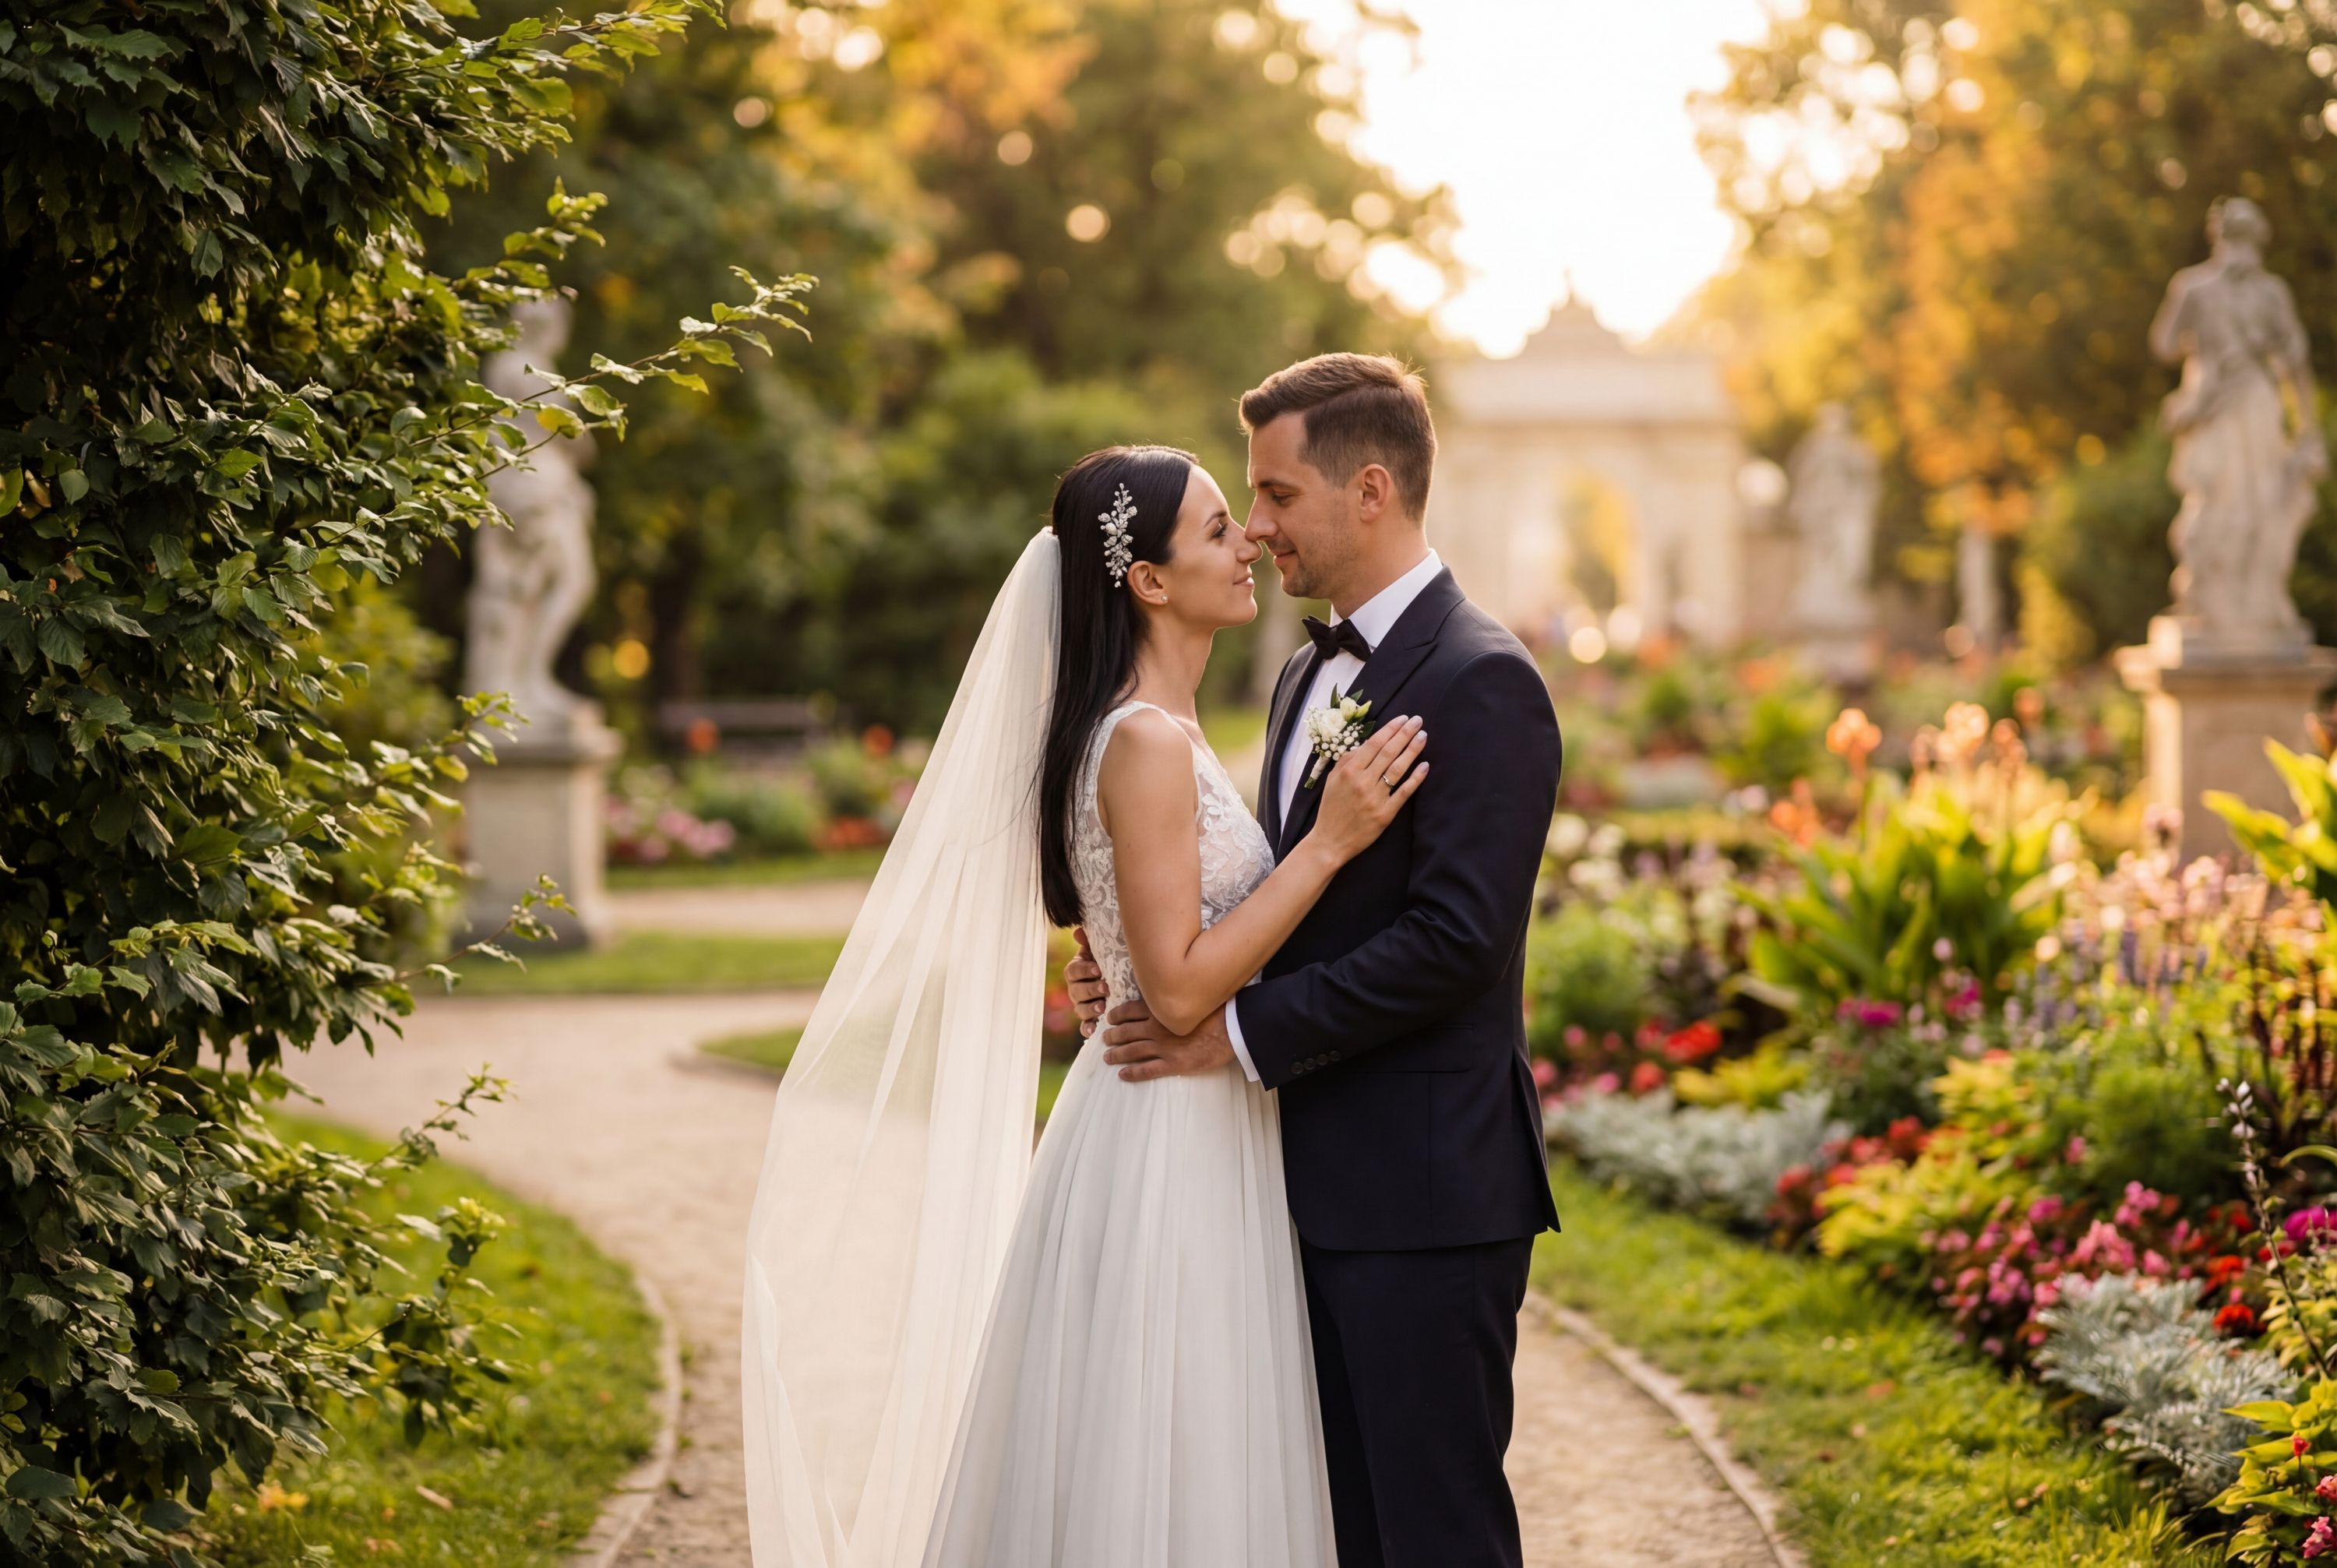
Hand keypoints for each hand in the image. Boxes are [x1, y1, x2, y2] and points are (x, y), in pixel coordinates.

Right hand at [1066, 926, 1106, 1036]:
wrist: (1128, 981)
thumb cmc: (1114, 962)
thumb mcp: (1106, 950)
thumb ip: (1092, 942)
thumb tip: (1079, 932)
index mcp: (1077, 970)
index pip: (1073, 970)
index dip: (1084, 970)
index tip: (1098, 969)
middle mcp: (1076, 988)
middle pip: (1075, 991)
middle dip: (1090, 989)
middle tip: (1105, 987)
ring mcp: (1082, 1005)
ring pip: (1079, 1009)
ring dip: (1090, 1008)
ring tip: (1103, 1006)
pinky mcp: (1090, 1020)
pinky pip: (1084, 1026)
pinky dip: (1087, 1028)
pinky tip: (1093, 1031)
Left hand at [1099, 999, 1234, 1081]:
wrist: (1232, 1029)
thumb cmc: (1216, 1009)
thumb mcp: (1191, 996)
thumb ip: (1175, 997)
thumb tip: (1167, 993)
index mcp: (1160, 1010)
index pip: (1129, 1010)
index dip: (1117, 1015)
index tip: (1110, 1018)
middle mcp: (1156, 1028)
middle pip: (1126, 1032)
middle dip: (1113, 1036)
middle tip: (1104, 1038)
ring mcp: (1163, 1048)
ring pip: (1132, 1051)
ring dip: (1117, 1054)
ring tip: (1107, 1057)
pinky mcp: (1173, 1064)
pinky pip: (1147, 1070)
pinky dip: (1132, 1073)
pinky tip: (1122, 1075)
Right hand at [1306, 714, 1428, 863]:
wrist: (1330, 841)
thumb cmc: (1331, 808)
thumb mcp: (1332, 780)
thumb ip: (1347, 760)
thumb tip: (1365, 744)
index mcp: (1349, 771)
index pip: (1374, 744)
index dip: (1390, 730)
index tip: (1403, 719)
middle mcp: (1363, 782)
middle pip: (1388, 753)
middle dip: (1405, 734)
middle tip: (1418, 721)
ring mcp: (1375, 798)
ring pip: (1397, 769)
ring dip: (1412, 751)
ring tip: (1423, 737)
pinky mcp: (1385, 814)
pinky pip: (1403, 793)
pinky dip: (1415, 778)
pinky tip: (1425, 766)